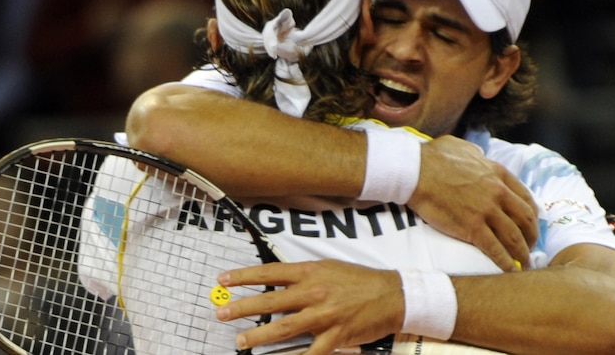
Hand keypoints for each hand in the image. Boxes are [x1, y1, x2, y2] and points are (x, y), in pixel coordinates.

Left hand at [217, 260, 402, 354]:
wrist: (393, 294)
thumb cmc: (360, 280)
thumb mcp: (330, 268)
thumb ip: (304, 275)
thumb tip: (277, 280)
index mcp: (311, 272)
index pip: (269, 272)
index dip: (244, 276)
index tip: (223, 280)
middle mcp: (314, 292)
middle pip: (270, 301)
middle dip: (242, 308)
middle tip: (221, 313)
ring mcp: (324, 316)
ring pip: (283, 328)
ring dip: (258, 336)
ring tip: (240, 341)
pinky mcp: (335, 336)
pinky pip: (310, 353)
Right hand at [411, 135, 537, 270]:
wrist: (415, 171)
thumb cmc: (434, 157)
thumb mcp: (464, 147)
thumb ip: (478, 154)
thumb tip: (480, 155)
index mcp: (498, 173)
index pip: (526, 197)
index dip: (532, 214)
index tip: (531, 224)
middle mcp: (498, 192)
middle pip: (525, 219)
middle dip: (532, 235)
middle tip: (531, 246)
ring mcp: (486, 211)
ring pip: (514, 237)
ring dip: (522, 252)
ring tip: (524, 262)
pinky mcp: (472, 228)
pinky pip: (495, 249)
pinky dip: (505, 263)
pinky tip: (509, 270)